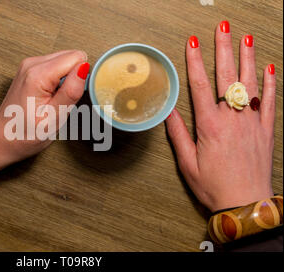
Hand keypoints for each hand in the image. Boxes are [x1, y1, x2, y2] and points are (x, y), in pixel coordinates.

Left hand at [0, 50, 88, 175]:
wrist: (2, 139)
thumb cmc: (24, 134)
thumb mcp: (53, 119)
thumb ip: (70, 92)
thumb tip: (84, 68)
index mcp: (37, 75)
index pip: (76, 58)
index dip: (81, 77)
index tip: (72, 96)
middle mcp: (31, 64)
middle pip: (70, 56)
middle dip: (74, 78)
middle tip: (62, 101)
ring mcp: (28, 65)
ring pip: (64, 60)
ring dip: (66, 80)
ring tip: (55, 100)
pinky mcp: (29, 69)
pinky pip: (55, 66)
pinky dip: (58, 80)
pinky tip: (49, 97)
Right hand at [166, 21, 275, 211]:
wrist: (245, 204)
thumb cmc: (214, 186)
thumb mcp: (187, 163)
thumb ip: (178, 134)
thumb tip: (167, 110)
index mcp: (210, 126)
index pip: (200, 86)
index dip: (195, 62)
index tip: (193, 43)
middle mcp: (232, 119)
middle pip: (227, 77)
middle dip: (223, 49)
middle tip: (222, 28)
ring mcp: (252, 123)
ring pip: (251, 84)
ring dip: (248, 58)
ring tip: (246, 38)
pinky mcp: (266, 131)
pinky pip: (270, 102)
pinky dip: (271, 84)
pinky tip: (270, 68)